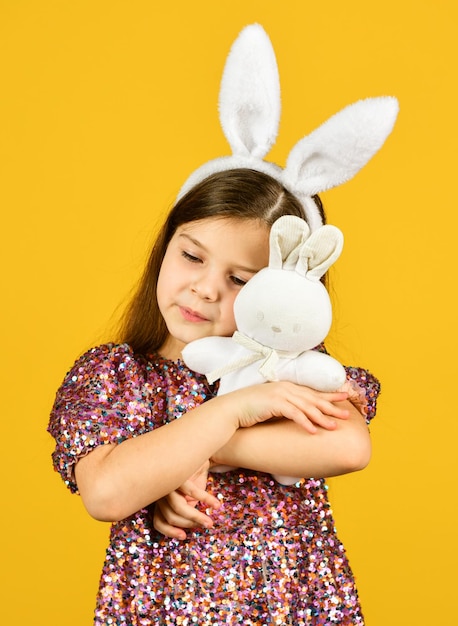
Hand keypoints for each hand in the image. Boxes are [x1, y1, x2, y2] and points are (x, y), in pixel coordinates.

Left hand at [153, 462, 220, 539]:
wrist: (197, 451)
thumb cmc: (192, 476)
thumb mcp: (187, 496)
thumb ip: (186, 509)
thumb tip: (193, 526)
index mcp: (160, 499)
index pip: (158, 522)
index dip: (170, 532)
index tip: (184, 536)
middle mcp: (160, 491)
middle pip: (170, 517)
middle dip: (189, 525)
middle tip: (206, 525)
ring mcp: (167, 482)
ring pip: (179, 508)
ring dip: (197, 517)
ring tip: (211, 521)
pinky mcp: (178, 473)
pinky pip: (192, 492)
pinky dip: (206, 500)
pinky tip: (216, 504)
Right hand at [229, 381, 349, 432]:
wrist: (230, 409)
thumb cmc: (248, 409)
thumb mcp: (269, 405)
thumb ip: (283, 406)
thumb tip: (295, 414)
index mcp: (285, 387)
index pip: (311, 392)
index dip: (328, 395)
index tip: (344, 398)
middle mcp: (285, 388)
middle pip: (313, 398)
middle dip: (331, 406)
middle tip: (347, 414)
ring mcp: (280, 395)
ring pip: (306, 407)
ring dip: (321, 417)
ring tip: (334, 426)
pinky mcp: (274, 404)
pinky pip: (294, 414)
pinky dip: (304, 422)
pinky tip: (314, 431)